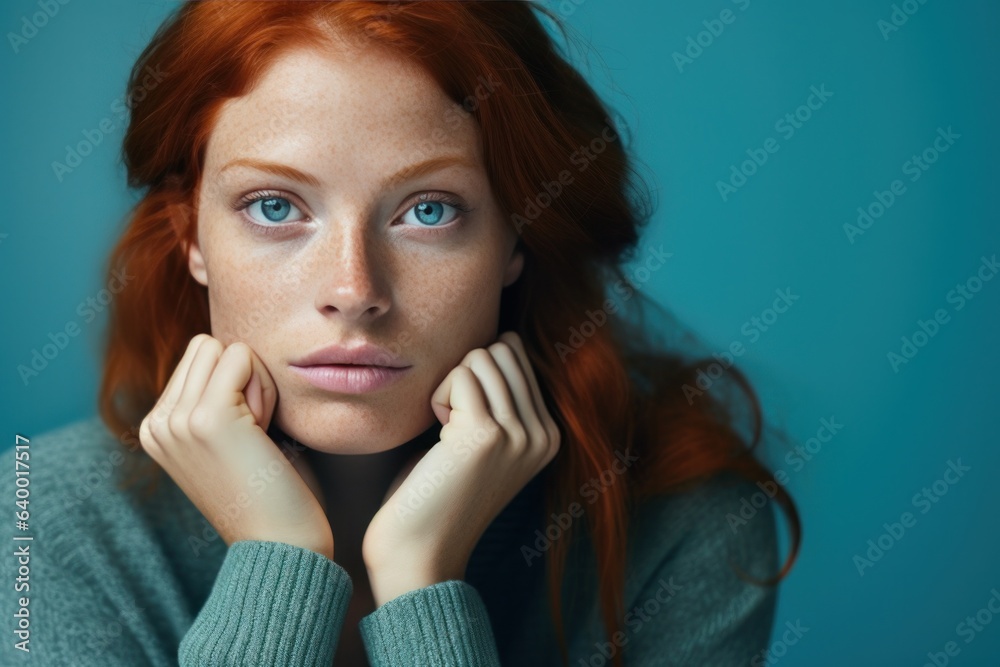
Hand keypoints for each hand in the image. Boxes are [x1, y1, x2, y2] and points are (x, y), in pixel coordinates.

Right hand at [138, 334, 333, 559]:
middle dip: (244, 377)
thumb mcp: (229, 439)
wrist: (281, 544)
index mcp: (156, 427)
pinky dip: (265, 388)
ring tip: (257, 435)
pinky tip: (264, 433)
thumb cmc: (270, 490)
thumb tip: (231, 348)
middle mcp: (156, 423)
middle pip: (210, 346)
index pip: (200, 355)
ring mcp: (176, 421)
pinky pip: (243, 358)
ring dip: (256, 383)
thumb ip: (217, 398)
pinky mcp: (206, 419)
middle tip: (255, 432)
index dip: (236, 385)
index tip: (245, 435)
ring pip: (227, 349)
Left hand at [361, 331, 560, 604]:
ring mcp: (519, 434)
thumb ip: (499, 400)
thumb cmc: (437, 492)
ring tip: (446, 431)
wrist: (420, 551)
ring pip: (482, 357)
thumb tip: (500, 342)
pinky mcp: (486, 434)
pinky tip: (438, 436)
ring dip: (451, 385)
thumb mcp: (482, 441)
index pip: (517, 357)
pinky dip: (438, 396)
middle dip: (466, 374)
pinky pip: (460, 374)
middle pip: (502, 351)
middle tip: (451, 421)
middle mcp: (543, 434)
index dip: (477, 376)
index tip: (462, 420)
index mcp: (549, 436)